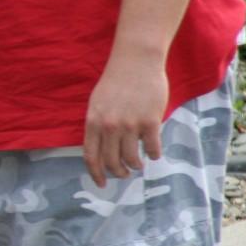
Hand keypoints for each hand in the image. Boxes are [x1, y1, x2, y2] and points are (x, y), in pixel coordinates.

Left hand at [82, 54, 167, 187]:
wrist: (136, 62)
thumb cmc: (116, 82)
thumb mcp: (97, 103)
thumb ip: (97, 125)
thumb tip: (101, 149)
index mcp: (93, 121)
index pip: (91, 156)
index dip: (96, 173)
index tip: (101, 184)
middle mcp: (109, 126)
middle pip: (112, 161)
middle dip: (118, 173)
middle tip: (124, 175)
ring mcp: (130, 124)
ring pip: (132, 159)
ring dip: (135, 166)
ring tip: (138, 165)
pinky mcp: (150, 121)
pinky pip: (152, 148)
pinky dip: (154, 154)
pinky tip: (154, 153)